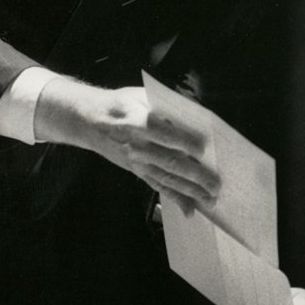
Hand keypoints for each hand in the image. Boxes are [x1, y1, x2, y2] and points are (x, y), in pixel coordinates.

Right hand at [42, 80, 218, 211]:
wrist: (89, 121)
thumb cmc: (120, 104)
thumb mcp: (140, 95)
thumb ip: (165, 106)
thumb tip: (196, 116)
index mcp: (137, 122)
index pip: (163, 134)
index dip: (183, 141)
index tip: (203, 148)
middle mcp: (137, 146)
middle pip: (169, 161)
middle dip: (194, 174)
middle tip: (215, 184)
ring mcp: (136, 162)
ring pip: (166, 178)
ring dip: (189, 191)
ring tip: (209, 200)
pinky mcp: (137, 171)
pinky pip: (157, 186)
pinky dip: (174, 199)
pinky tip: (189, 210)